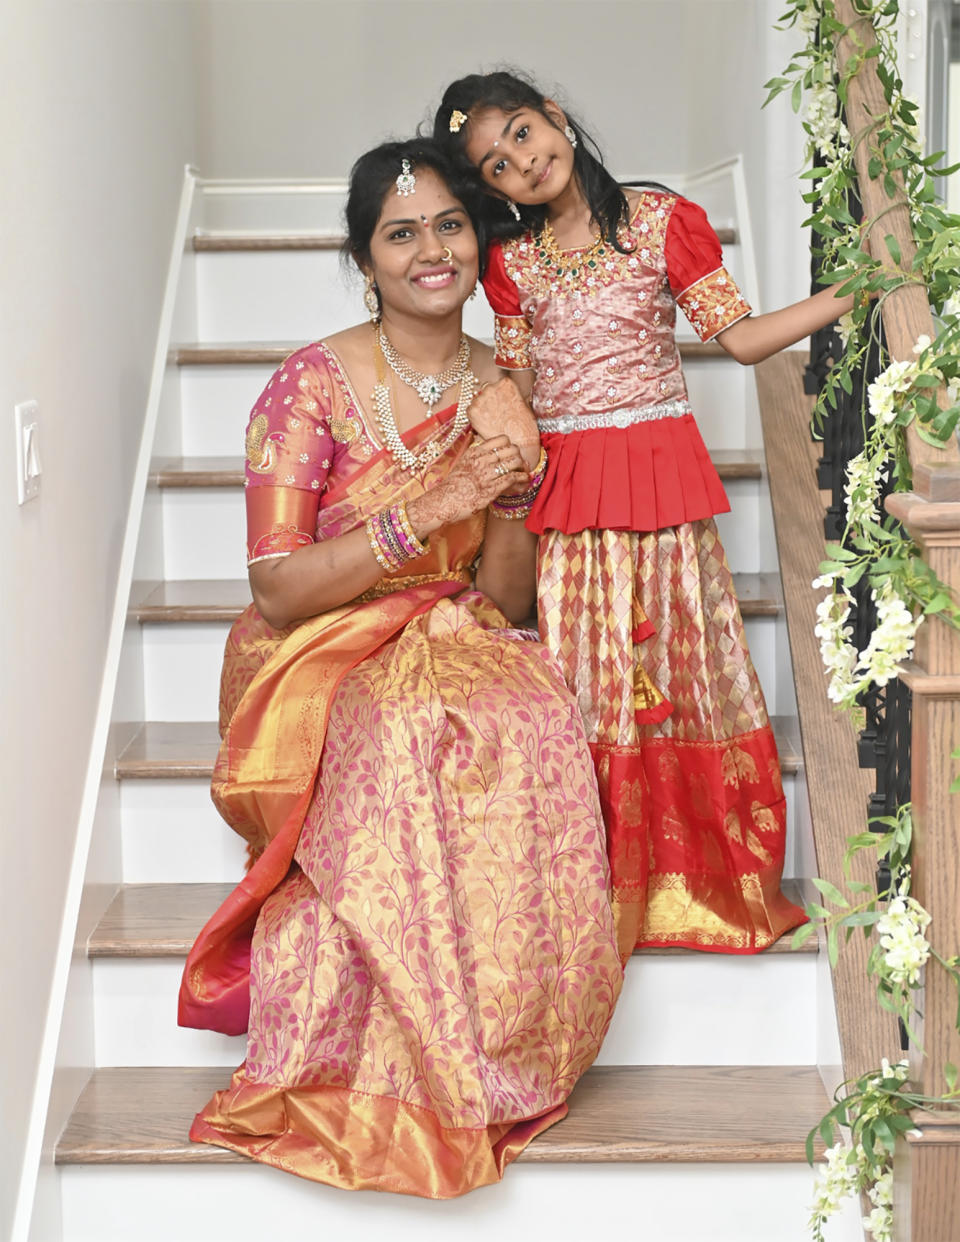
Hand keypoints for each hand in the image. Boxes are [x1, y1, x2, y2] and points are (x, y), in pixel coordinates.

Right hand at [406, 435, 527, 535]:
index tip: (511, 453)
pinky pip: (513, 478)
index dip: (510, 445)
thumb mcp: (463, 463)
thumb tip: (490, 452)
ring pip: (514, 462)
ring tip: (524, 472)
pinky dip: (522, 478)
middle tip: (520, 464)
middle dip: (519, 456)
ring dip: (523, 467)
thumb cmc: (453, 485)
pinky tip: (525, 480)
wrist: (443, 502)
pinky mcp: (491, 489)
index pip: (502, 439)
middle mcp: (481, 460)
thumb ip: (477, 456)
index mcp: (475, 451)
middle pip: (512, 449)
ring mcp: (486, 474)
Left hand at [467, 377, 539, 468]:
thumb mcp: (522, 404)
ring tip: (493, 422)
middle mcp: (491, 386)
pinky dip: (476, 419)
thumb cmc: (524, 426)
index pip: (498, 385)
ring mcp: (480, 398)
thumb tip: (504, 397)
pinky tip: (486, 425)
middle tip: (497, 415)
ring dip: (482, 410)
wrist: (519, 442)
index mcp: (506, 383)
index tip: (503, 404)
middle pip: (487, 392)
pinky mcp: (472, 410)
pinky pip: (471, 412)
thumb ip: (510, 396)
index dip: (500, 397)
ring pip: (478, 402)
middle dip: (490, 402)